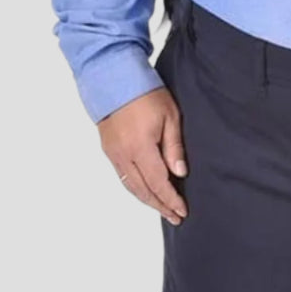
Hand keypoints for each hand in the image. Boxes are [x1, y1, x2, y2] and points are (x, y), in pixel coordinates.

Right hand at [98, 88, 188, 224]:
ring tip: (162, 209)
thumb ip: (174, 147)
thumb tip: (180, 174)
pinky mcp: (108, 149)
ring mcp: (113, 153)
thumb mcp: (170, 116)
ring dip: (148, 200)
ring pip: (131, 186)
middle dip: (160, 206)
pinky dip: (136, 188)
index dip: (171, 200)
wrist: (112, 74)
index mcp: (141, 148)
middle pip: (144, 191)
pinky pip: (123, 176)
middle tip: (175, 217)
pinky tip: (146, 192)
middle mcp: (124, 154)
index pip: (158, 184)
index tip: (182, 211)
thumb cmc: (144, 91)